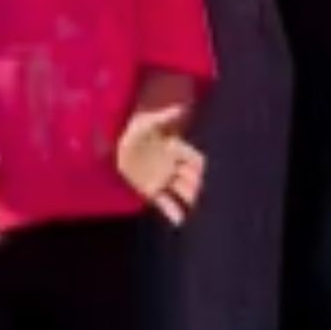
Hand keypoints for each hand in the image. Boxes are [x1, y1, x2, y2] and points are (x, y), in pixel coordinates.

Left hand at [117, 106, 206, 224]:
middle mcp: (173, 165)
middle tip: (215, 198)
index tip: (215, 175)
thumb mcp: (147, 122)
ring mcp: (163, 179)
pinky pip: (165, 203)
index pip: (196, 159)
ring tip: (201, 212)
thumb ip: (164, 117)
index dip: (205, 167)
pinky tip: (181, 221)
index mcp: (176, 148)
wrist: (114, 144)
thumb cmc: (135, 130)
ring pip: (182, 191)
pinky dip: (173, 212)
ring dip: (191, 200)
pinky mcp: (151, 191)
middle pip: (193, 178)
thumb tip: (181, 108)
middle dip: (202, 187)